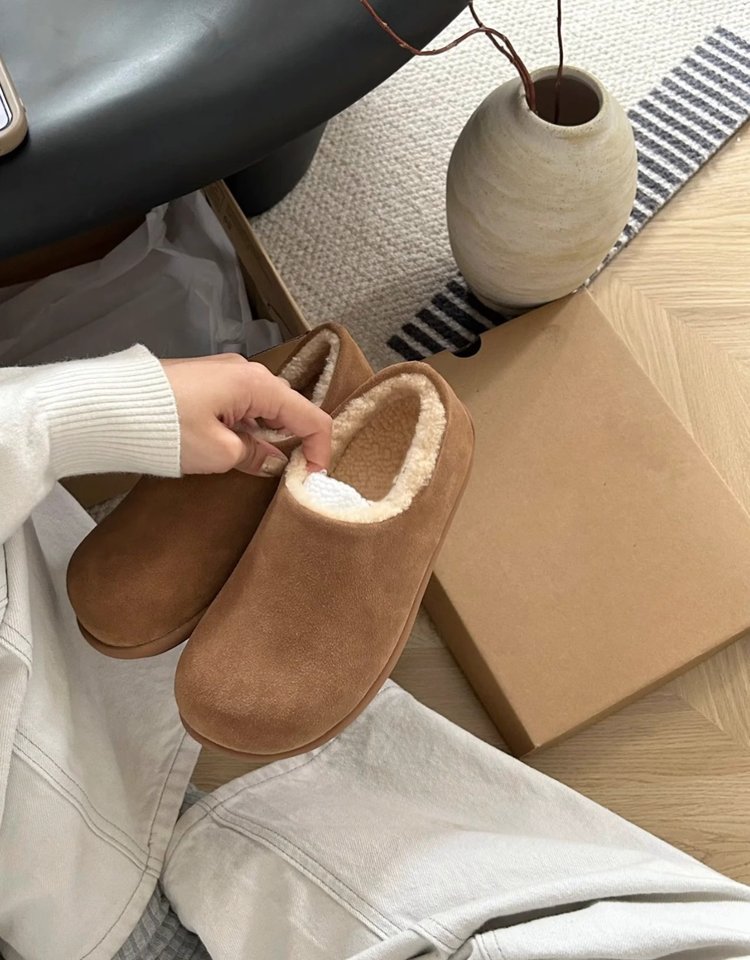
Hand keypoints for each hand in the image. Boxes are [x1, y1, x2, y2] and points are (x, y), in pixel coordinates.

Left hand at [161, 354, 331, 476]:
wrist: (108, 406)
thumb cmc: (169, 428)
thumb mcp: (219, 453)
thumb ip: (255, 456)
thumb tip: (273, 460)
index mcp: (258, 385)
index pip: (310, 416)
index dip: (320, 449)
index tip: (313, 477)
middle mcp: (246, 371)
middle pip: (288, 408)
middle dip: (294, 441)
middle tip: (286, 474)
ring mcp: (224, 372)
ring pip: (263, 406)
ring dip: (267, 435)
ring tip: (255, 465)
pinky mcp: (205, 379)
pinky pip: (241, 403)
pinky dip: (247, 426)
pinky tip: (233, 447)